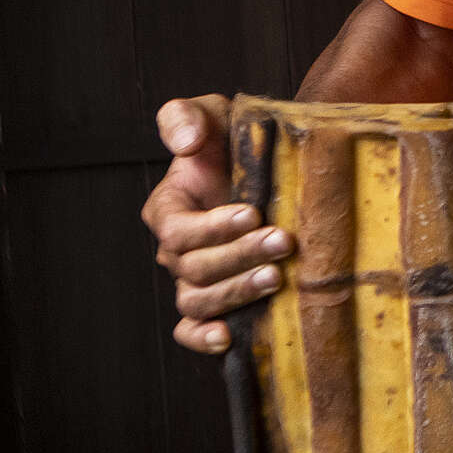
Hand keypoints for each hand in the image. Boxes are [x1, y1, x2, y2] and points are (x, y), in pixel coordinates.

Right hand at [141, 94, 291, 354]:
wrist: (275, 169)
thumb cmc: (238, 140)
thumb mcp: (213, 114)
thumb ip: (187, 117)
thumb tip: (185, 144)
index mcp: (169, 207)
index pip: (178, 228)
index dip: (211, 227)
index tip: (253, 213)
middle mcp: (176, 249)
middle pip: (194, 267)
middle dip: (239, 256)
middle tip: (283, 242)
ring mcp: (195, 279)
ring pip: (198, 300)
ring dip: (235, 292)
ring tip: (277, 279)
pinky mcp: (215, 303)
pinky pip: (191, 330)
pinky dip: (202, 338)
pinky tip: (228, 338)